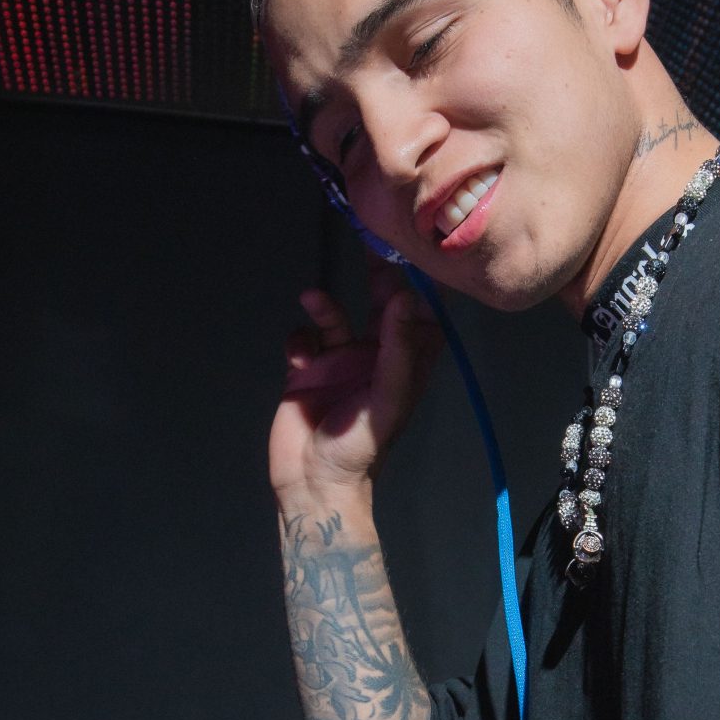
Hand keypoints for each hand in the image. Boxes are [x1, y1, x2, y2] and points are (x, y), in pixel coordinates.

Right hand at [269, 261, 441, 507]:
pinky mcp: (306, 369)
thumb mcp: (386, 397)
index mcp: (405, 362)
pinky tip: (297, 354)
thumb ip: (397, 347)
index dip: (423, 282)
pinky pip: (303, 337)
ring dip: (324, 306)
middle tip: (367, 238)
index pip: (422, 313)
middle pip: (381, 303)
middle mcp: (376, 355)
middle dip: (376, 274)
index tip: (418, 245)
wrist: (311, 481)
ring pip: (335, 316)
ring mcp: (339, 361)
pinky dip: (299, 336)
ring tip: (311, 299)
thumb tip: (405, 296)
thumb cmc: (360, 446)